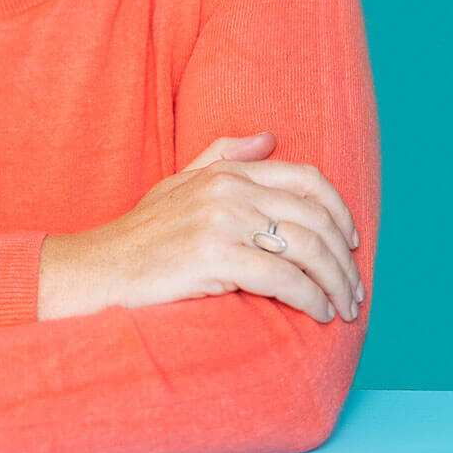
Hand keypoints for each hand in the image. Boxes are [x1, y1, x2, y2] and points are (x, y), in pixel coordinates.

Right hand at [40, 132, 364, 323]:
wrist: (98, 269)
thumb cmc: (140, 235)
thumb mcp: (179, 183)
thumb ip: (224, 156)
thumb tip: (269, 137)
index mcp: (227, 172)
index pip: (307, 178)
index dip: (340, 211)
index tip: (352, 242)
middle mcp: (229, 190)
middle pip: (314, 217)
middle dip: (344, 258)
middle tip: (354, 289)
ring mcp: (222, 221)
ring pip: (306, 248)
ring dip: (335, 283)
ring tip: (344, 307)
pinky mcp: (215, 257)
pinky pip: (283, 278)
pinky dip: (310, 299)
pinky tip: (317, 314)